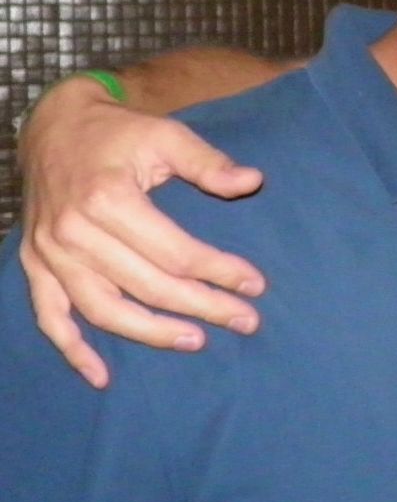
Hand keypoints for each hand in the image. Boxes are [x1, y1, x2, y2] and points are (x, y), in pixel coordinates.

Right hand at [18, 75, 267, 387]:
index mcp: (109, 199)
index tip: (255, 285)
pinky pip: (50, 317)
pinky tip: (101, 376)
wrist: (54, 126)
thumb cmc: (119, 133)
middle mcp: (74, 233)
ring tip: (196, 341)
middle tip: (245, 321)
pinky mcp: (35, 265)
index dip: (219, 271)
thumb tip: (253, 182)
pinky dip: (72, 350)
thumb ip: (208, 162)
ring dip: (150, 333)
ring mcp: (50, 254)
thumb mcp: (167, 135)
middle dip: (201, 306)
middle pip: (147, 285)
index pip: (176, 252)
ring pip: (103, 310)